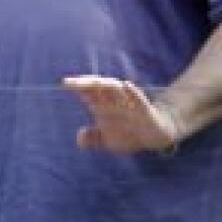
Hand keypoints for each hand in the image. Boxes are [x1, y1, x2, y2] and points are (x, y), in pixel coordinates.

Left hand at [63, 76, 178, 153]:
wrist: (156, 135)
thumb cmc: (130, 132)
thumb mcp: (109, 139)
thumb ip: (94, 138)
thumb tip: (79, 139)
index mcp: (105, 105)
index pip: (89, 92)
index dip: (78, 86)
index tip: (65, 83)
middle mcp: (115, 101)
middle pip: (99, 87)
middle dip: (87, 83)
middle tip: (72, 83)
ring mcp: (130, 103)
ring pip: (117, 89)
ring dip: (105, 85)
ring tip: (94, 82)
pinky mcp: (146, 109)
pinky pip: (139, 99)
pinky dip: (133, 93)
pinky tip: (127, 86)